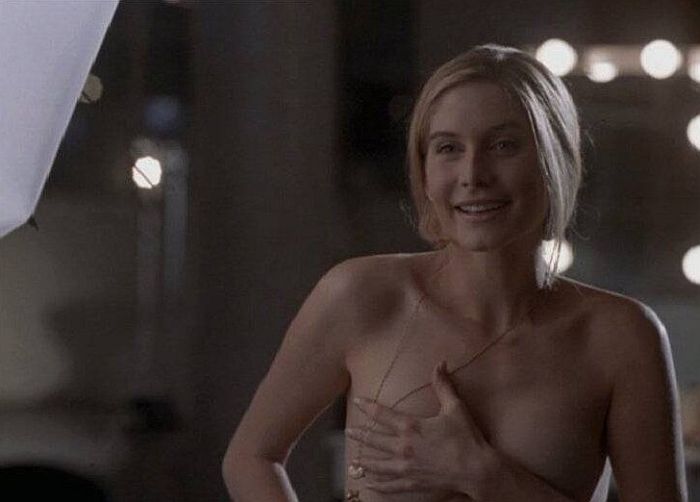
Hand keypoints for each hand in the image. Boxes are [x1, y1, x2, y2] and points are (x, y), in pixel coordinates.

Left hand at [345, 361, 491, 496]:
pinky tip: (370, 485)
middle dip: (361, 436)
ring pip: (379, 465)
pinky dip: (380, 486)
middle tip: (348, 432)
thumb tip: (439, 364)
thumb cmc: (466, 439)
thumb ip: (443, 386)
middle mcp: (404, 448)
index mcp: (411, 427)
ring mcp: (407, 468)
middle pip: (375, 441)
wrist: (477, 470)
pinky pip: (392, 486)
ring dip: (365, 462)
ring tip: (353, 462)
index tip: (357, 402)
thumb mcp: (455, 408)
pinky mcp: (413, 483)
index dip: (368, 407)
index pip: (382, 415)